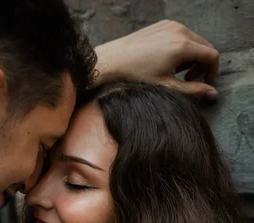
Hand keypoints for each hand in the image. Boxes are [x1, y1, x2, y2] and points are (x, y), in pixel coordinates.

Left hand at [94, 20, 218, 98]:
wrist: (112, 61)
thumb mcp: (167, 87)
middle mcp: (180, 30)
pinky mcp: (163, 24)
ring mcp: (171, 24)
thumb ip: (193, 90)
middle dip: (203, 64)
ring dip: (192, 56)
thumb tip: (213, 94)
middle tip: (190, 80)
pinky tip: (168, 61)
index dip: (213, 71)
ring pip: (195, 40)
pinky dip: (182, 48)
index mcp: (183, 46)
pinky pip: (182, 34)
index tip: (205, 83)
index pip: (212, 55)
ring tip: (177, 72)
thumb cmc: (137, 76)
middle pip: (205, 46)